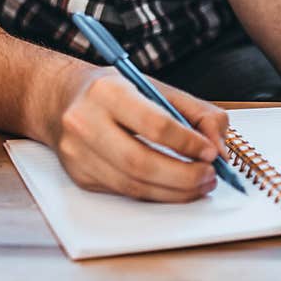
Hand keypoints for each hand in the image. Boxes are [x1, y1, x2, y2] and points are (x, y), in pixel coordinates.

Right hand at [52, 67, 229, 201]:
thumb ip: (196, 112)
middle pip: (141, 162)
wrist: (61, 99)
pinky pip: (124, 192)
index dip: (188, 143)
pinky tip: (173, 188)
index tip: (211, 152)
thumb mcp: (155, 86)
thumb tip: (219, 148)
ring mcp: (77, 153)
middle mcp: (85, 122)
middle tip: (209, 176)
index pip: (154, 124)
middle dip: (184, 176)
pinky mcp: (79, 175)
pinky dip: (155, 194)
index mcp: (107, 91)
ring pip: (133, 185)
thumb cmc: (114, 91)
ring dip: (174, 191)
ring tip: (198, 185)